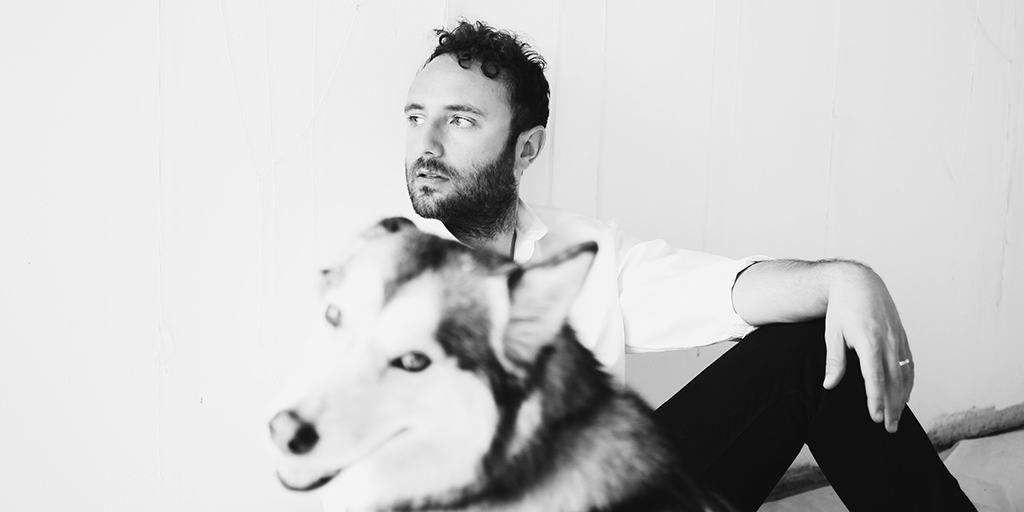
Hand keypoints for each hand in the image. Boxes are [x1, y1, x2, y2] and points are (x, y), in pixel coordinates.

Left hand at [822, 263, 913, 432]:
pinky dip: (908, 382)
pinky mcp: (902, 336)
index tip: (875, 417)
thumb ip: (834, 361)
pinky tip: (904, 396)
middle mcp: (888, 341)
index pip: (875, 377)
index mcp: (869, 341)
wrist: (859, 282)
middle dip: (892, 406)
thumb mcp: (832, 333)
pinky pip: (909, 364)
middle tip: (888, 427)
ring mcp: (898, 339)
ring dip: (902, 398)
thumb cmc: (841, 308)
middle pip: (893, 381)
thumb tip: (829, 385)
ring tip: (896, 418)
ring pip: (905, 374)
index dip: (877, 399)